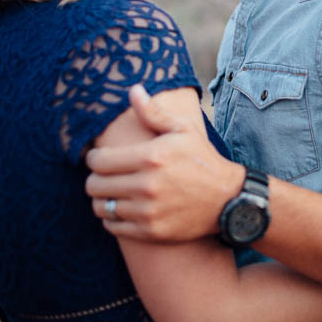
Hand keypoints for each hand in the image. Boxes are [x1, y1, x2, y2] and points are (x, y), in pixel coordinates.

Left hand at [86, 85, 244, 241]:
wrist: (228, 199)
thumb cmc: (203, 160)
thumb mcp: (184, 129)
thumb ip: (154, 112)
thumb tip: (133, 90)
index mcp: (151, 157)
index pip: (98, 161)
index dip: (93, 158)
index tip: (98, 158)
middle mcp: (147, 185)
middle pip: (94, 185)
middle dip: (94, 179)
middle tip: (103, 176)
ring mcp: (149, 211)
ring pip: (101, 207)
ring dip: (101, 200)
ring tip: (111, 193)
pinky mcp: (151, 231)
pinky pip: (113, 226)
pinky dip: (112, 219)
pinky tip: (121, 210)